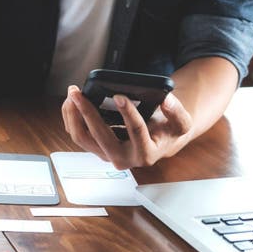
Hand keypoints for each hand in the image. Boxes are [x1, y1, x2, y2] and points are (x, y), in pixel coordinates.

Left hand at [61, 85, 192, 168]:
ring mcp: (106, 154)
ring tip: (72, 95)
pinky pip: (78, 134)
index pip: (136, 131)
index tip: (119, 95)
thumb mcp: (181, 124)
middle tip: (78, 93)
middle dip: (87, 112)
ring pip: (82, 138)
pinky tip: (72, 102)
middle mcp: (123, 158)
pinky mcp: (95, 148)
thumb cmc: (166, 132)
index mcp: (145, 153)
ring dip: (73, 115)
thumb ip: (177, 112)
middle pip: (100, 136)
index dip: (128, 113)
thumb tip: (167, 100)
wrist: (156, 143)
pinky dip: (71, 117)